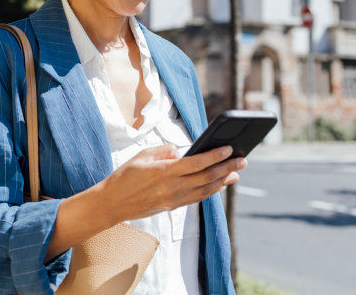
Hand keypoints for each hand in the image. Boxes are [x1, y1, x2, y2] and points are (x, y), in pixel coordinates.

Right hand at [99, 144, 246, 223]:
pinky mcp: (173, 206)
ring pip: (205, 190)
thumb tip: (180, 152)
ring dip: (223, 181)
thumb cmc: (124, 176)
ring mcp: (174, 199)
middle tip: (242, 160)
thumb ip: (164, 151)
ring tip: (236, 173)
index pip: (197, 163)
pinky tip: (219, 185)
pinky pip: (197, 198)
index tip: (229, 148)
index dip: (215, 156)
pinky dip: (211, 191)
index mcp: (164, 172)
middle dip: (227, 168)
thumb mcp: (142, 155)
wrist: (112, 203)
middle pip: (206, 177)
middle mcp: (172, 188)